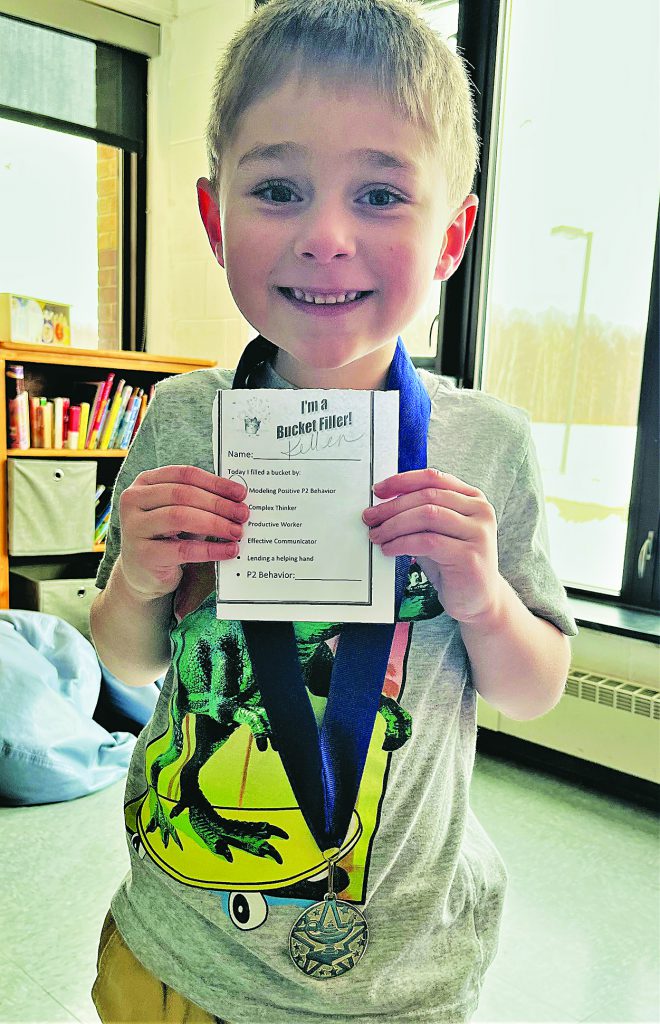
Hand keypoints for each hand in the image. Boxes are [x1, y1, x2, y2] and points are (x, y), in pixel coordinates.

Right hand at [118, 465, 249, 599]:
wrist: (142, 573)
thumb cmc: (166, 537)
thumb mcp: (179, 512)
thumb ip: (201, 501)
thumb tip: (237, 499)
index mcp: (145, 482)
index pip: (184, 475)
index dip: (215, 482)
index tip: (240, 493)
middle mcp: (133, 500)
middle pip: (182, 494)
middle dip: (217, 504)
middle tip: (242, 514)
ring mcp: (134, 527)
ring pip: (180, 517)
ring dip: (215, 524)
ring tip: (237, 531)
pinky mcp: (143, 555)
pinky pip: (182, 549)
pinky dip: (210, 549)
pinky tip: (228, 551)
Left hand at [362, 468, 503, 624]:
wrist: (478, 600)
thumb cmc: (453, 564)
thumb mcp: (438, 532)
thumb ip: (421, 514)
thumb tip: (383, 504)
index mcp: (473, 499)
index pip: (434, 478)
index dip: (402, 481)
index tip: (378, 490)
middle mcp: (480, 512)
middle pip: (428, 496)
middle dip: (392, 506)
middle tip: (371, 517)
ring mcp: (478, 534)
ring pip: (427, 516)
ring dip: (394, 525)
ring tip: (377, 535)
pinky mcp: (469, 557)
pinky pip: (427, 542)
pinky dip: (402, 543)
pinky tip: (389, 549)